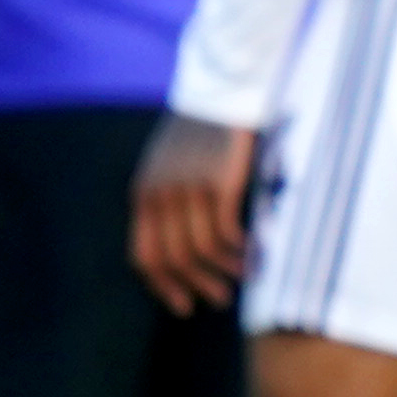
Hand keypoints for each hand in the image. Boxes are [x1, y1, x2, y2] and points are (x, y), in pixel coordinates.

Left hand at [132, 113, 255, 314]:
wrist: (219, 92)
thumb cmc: (198, 132)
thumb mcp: (168, 167)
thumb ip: (167, 201)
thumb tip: (182, 244)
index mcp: (143, 195)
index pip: (144, 256)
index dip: (162, 286)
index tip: (183, 304)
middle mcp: (160, 196)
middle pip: (173, 259)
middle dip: (197, 285)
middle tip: (219, 299)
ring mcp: (187, 190)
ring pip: (201, 250)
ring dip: (224, 271)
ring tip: (242, 279)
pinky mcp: (216, 184)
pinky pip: (225, 232)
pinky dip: (239, 250)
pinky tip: (253, 255)